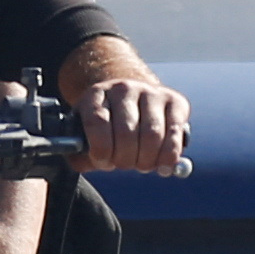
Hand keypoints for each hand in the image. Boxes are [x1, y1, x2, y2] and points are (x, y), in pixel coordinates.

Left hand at [58, 49, 189, 176]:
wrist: (132, 100)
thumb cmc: (107, 125)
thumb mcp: (86, 133)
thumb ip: (79, 152)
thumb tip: (86, 162)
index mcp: (96, 95)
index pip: (97, 122)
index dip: (101, 150)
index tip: (103, 162)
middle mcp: (124, 88)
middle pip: (126, 132)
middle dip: (125, 159)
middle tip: (124, 165)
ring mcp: (151, 92)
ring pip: (152, 135)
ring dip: (147, 160)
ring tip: (141, 164)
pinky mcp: (175, 101)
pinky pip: (174, 134)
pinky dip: (169, 156)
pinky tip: (163, 164)